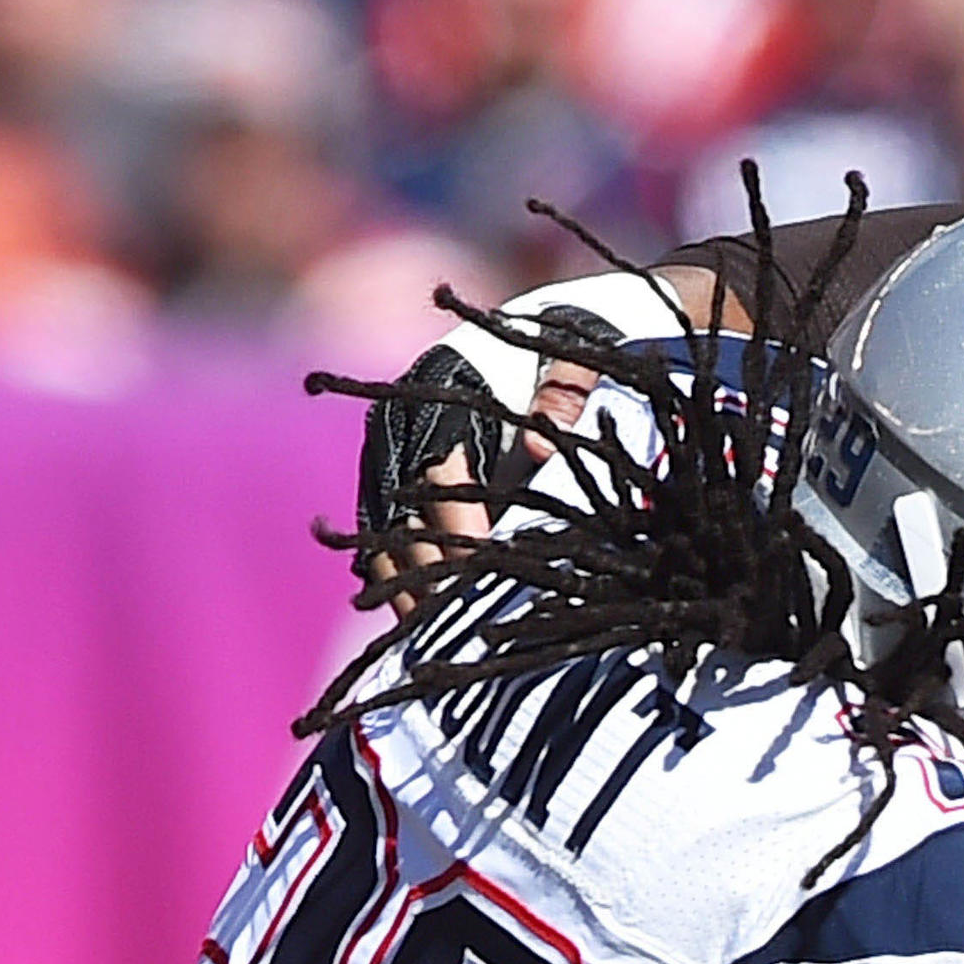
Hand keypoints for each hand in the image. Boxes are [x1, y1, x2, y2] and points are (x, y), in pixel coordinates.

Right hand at [353, 274, 691, 597]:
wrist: (549, 328)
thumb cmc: (569, 352)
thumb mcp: (581, 359)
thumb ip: (568, 391)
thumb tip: (539, 449)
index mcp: (444, 394)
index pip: (441, 470)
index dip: (458, 525)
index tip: (484, 574)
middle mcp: (405, 423)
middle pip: (399, 508)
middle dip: (422, 571)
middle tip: (450, 626)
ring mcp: (394, 453)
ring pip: (382, 530)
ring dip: (400, 584)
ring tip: (427, 635)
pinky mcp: (395, 479)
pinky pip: (384, 535)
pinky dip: (396, 576)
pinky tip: (418, 620)